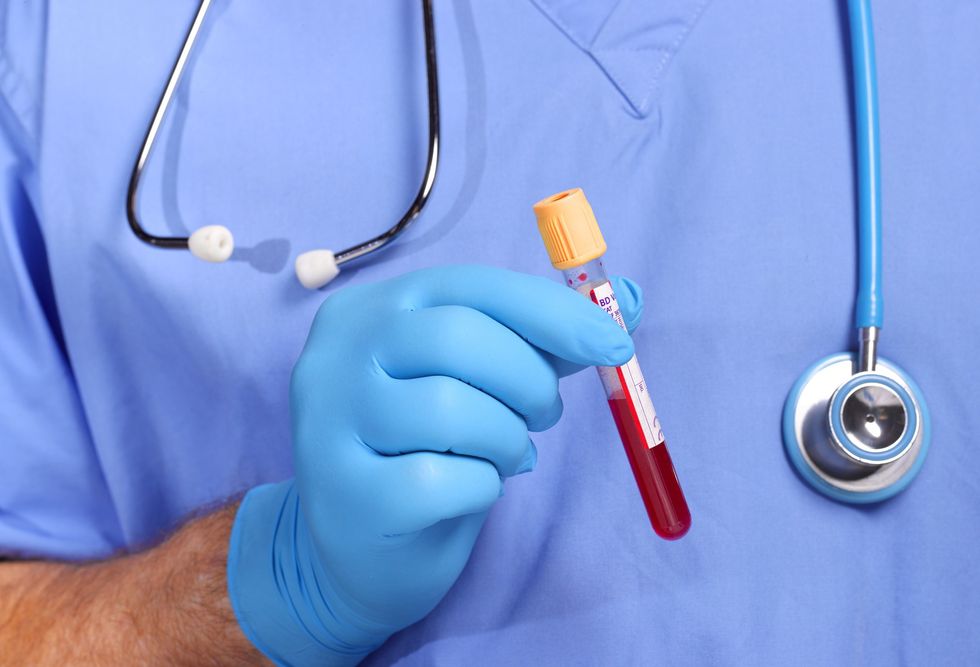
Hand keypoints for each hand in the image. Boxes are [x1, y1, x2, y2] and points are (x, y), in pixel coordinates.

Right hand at [228, 265, 642, 665]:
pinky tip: (471, 489)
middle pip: (457, 339)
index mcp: (371, 311)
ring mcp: (329, 424)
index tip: (613, 343)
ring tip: (506, 454)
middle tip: (545, 413)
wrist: (360, 548)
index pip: (469, 286)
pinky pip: (443, 480)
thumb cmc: (426, 449)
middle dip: (528, 379)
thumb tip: (625, 298)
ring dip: (506, 438)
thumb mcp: (476, 382)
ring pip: (450, 409)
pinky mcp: (346, 494)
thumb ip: (540, 340)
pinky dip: (481, 486)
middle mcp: (336, 355)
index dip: (550, 311)